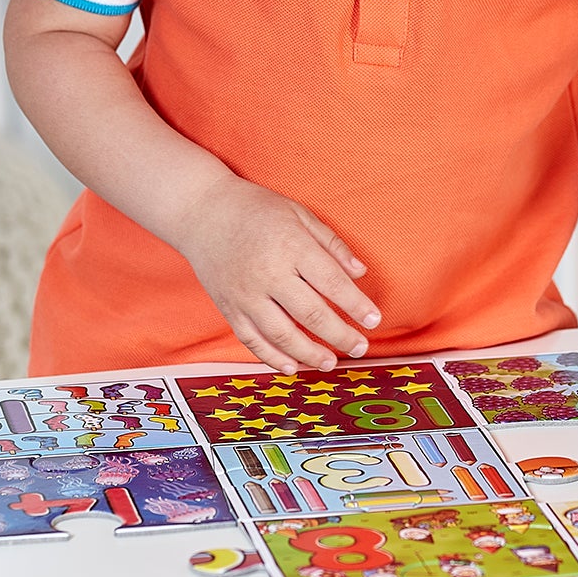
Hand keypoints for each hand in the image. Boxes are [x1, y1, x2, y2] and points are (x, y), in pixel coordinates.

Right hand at [170, 175, 381, 372]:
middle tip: (360, 347)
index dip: (356, 305)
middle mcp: (268, 273)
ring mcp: (246, 294)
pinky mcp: (228, 307)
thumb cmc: (256, 209)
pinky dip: (272, 358)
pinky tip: (293, 366)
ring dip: (310, 353)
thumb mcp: (298, 214)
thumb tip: (361, 273)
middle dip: (340, 335)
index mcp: (290, 246)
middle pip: (310, 314)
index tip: (375, 320)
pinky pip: (252, 340)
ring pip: (282, 335)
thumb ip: (331, 244)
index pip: (331, 282)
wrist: (203, 212)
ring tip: (331, 362)